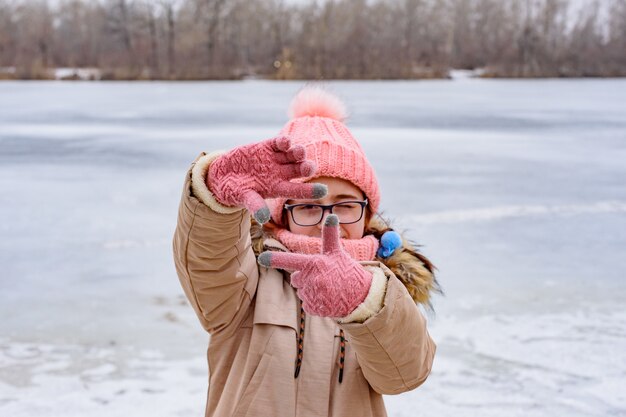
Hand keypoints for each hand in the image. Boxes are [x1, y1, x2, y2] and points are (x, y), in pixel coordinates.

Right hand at [207, 136, 327, 223]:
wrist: (222, 175)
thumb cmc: (235, 191)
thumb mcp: (243, 198)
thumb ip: (254, 205)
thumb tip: (263, 219)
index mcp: (278, 188)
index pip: (298, 190)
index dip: (311, 191)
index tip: (324, 191)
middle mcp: (280, 173)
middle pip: (298, 170)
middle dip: (305, 167)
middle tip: (310, 166)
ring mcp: (274, 159)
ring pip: (291, 155)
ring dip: (297, 152)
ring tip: (299, 151)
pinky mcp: (266, 147)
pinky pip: (278, 143)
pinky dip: (283, 142)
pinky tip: (285, 142)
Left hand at [257, 214, 372, 317]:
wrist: (360, 296)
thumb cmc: (346, 270)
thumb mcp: (337, 252)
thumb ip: (330, 235)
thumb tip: (332, 215)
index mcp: (313, 263)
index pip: (289, 260)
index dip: (274, 259)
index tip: (262, 258)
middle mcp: (309, 279)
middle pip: (296, 278)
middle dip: (305, 277)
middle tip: (323, 276)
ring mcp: (311, 295)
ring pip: (302, 291)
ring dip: (311, 290)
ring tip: (327, 287)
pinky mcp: (313, 308)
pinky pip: (307, 304)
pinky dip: (315, 302)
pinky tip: (327, 298)